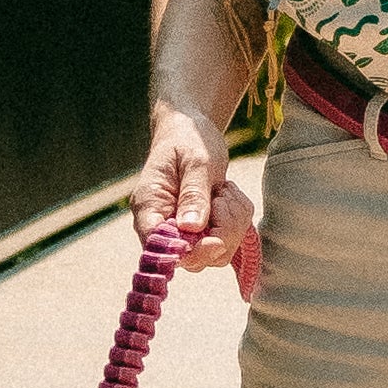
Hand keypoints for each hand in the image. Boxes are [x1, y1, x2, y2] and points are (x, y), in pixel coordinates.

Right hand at [132, 106, 256, 287]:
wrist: (191, 129)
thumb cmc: (188, 139)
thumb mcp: (196, 161)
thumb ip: (194, 194)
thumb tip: (192, 228)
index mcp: (149, 207)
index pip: (158, 247)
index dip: (188, 251)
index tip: (214, 239)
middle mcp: (162, 226)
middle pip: (193, 258)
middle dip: (221, 232)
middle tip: (223, 196)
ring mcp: (184, 231)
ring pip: (216, 253)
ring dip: (232, 223)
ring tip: (224, 190)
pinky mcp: (203, 231)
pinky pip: (227, 241)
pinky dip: (237, 219)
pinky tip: (227, 194)